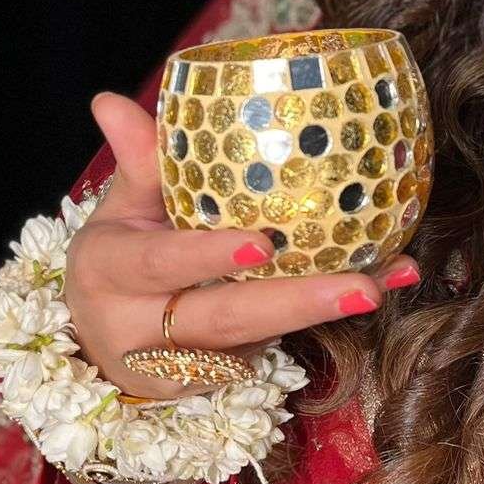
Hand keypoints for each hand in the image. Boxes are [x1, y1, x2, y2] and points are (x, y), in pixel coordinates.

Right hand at [63, 91, 420, 400]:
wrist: (99, 339)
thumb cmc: (121, 255)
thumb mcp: (121, 207)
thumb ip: (136, 160)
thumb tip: (110, 100)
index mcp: (108, 272)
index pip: (160, 263)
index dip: (208, 255)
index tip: (262, 245)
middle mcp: (139, 328)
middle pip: (226, 318)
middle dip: (298, 303)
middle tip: (363, 286)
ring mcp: (180, 365)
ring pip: (259, 339)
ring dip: (325, 312)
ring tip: (384, 283)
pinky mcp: (214, 382)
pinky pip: (274, 345)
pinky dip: (325, 318)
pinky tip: (381, 284)